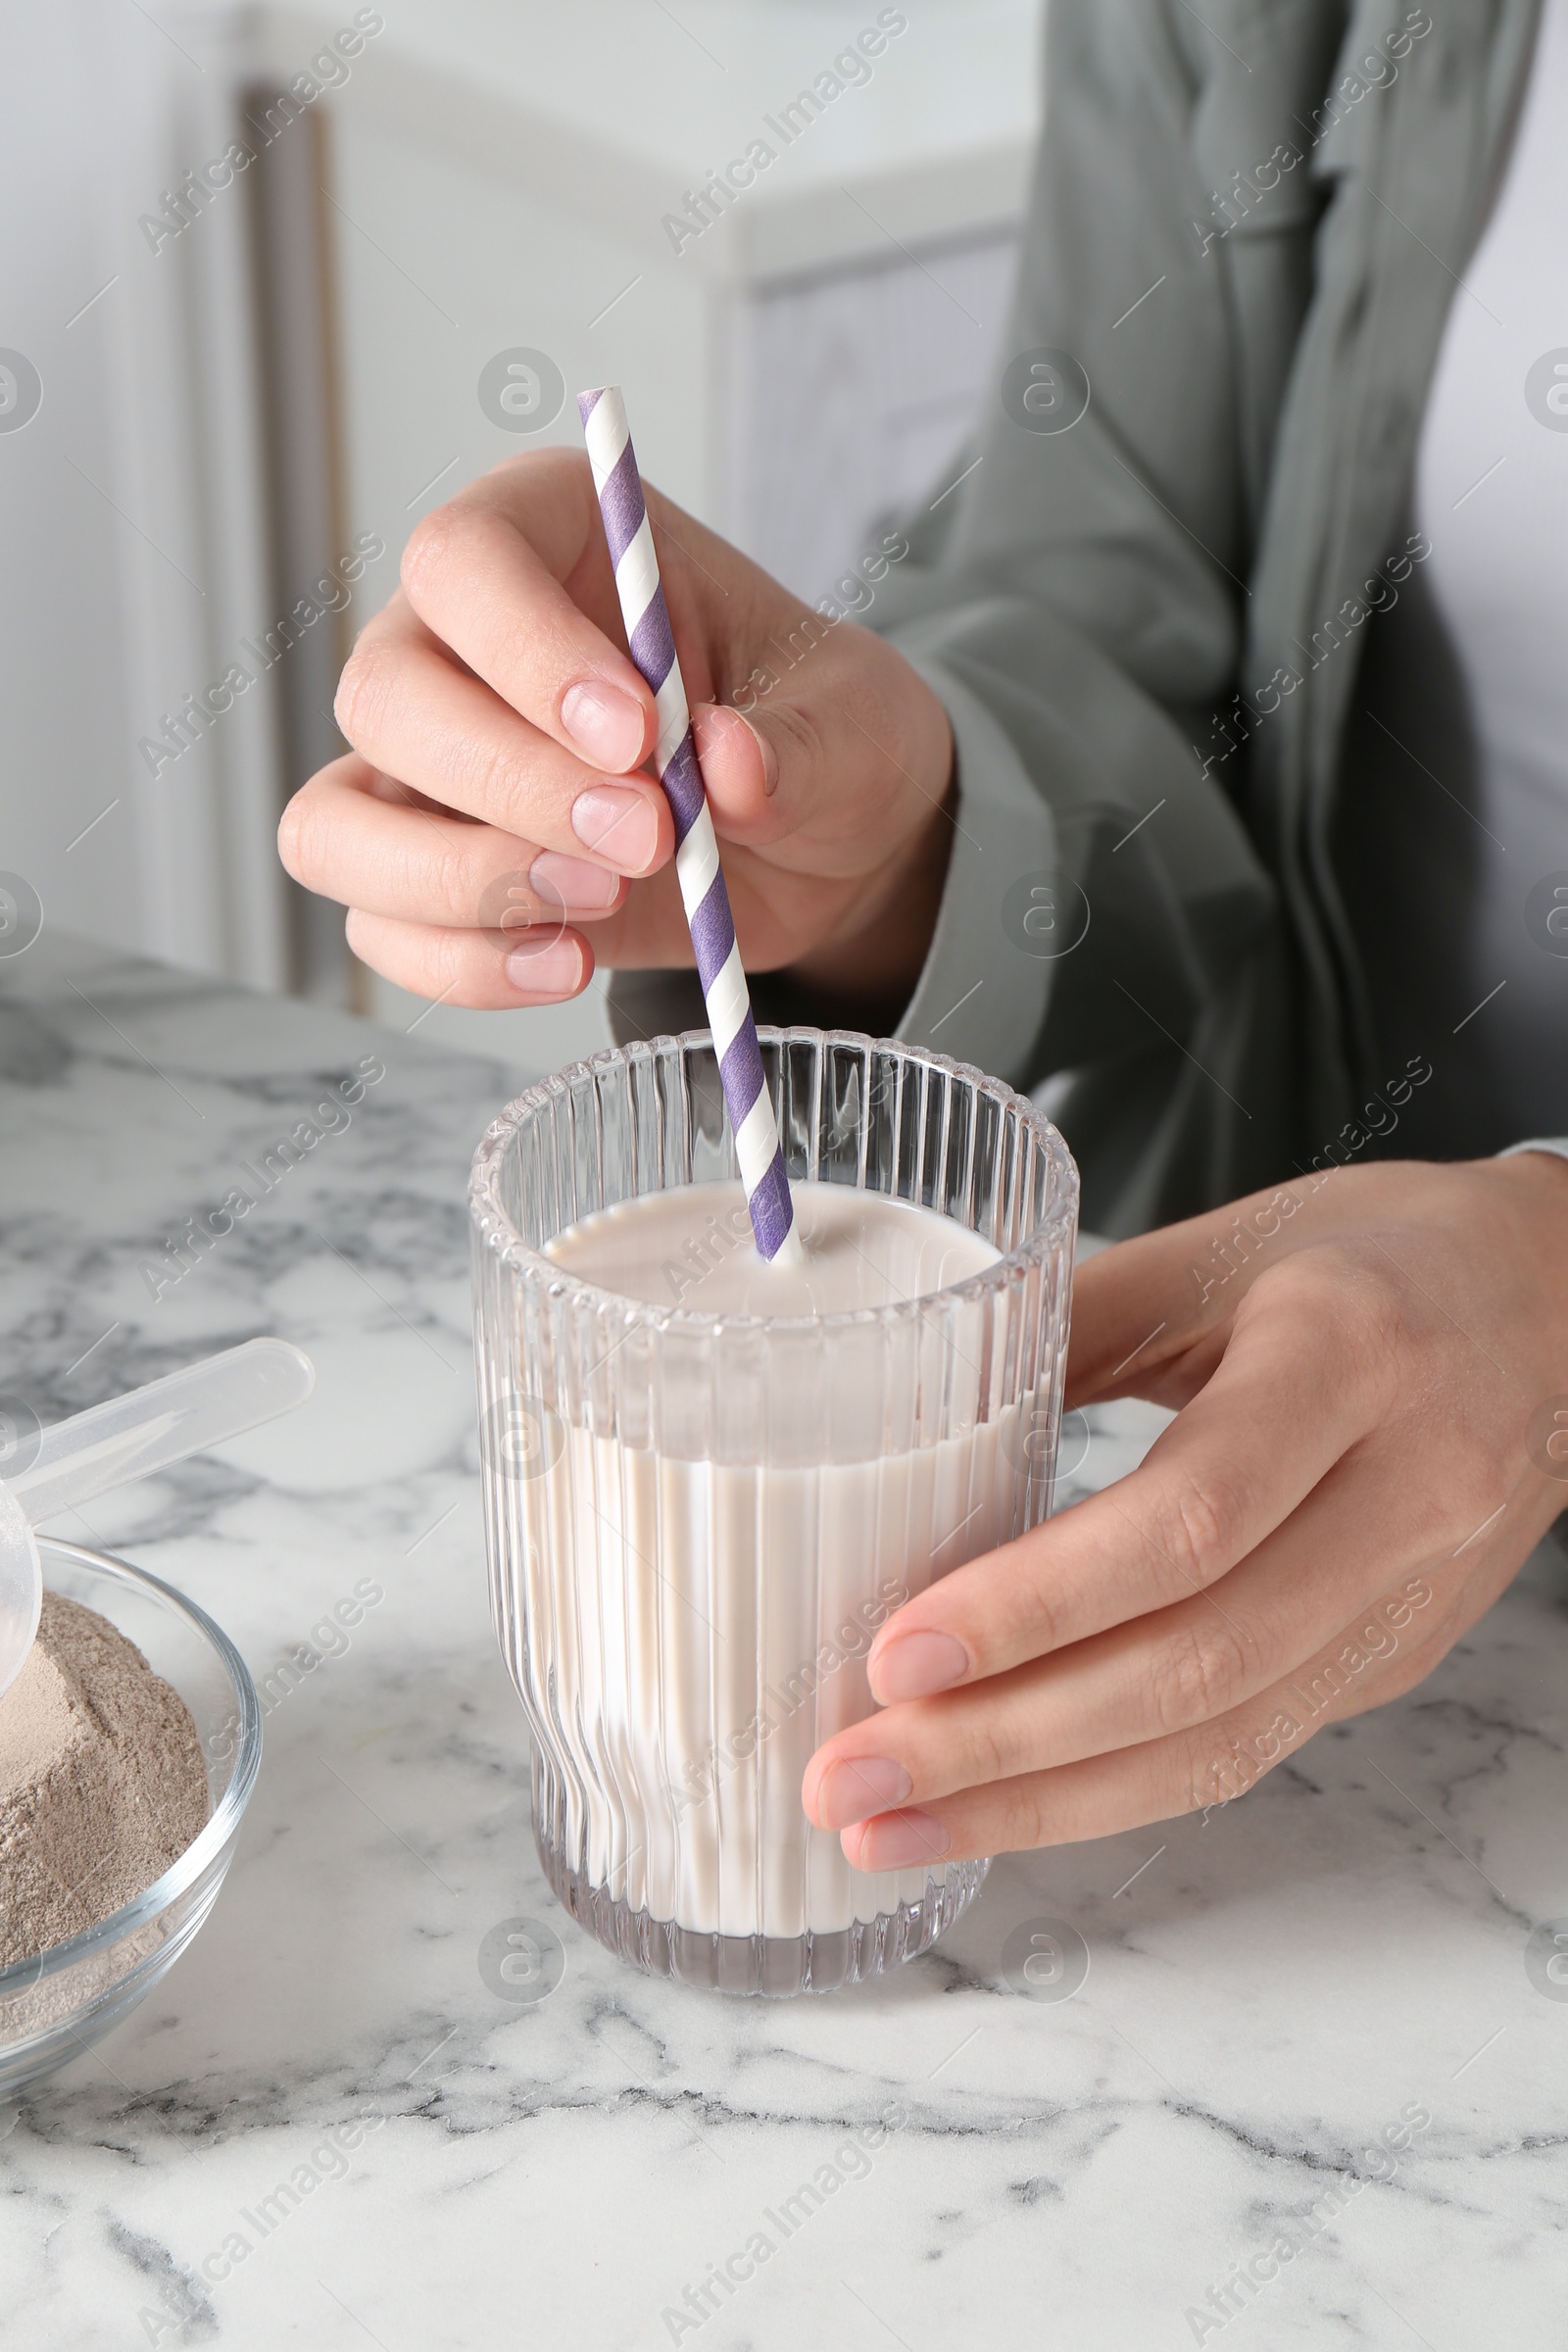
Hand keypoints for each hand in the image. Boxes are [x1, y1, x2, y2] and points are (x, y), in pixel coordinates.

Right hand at [277, 451, 954, 1015]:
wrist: (821, 846)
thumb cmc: (819, 736)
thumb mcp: (854, 723)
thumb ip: (800, 743)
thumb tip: (729, 763)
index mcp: (548, 535)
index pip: (462, 560)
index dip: (526, 650)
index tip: (636, 736)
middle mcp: (454, 643)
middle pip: (384, 694)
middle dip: (509, 786)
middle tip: (647, 838)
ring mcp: (424, 769)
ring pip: (340, 825)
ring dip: (463, 885)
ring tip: (603, 906)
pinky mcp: (433, 878)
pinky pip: (379, 927)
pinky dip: (463, 963)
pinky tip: (567, 961)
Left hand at [802, 1152, 1567, 1865]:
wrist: (1560, 1303)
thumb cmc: (1383, 1253)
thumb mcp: (1223, 1244)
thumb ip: (1067, 1319)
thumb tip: (902, 1407)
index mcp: (1348, 1360)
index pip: (1189, 1519)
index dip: (1039, 1602)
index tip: (896, 1651)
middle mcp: (1402, 1495)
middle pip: (1196, 1664)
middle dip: (1004, 1745)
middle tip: (847, 1776)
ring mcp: (1410, 1597)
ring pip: (1224, 1740)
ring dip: (1042, 1802)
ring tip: (890, 1824)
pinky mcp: (1395, 1654)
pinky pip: (1249, 1744)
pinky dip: (1115, 1788)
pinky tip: (1007, 1801)